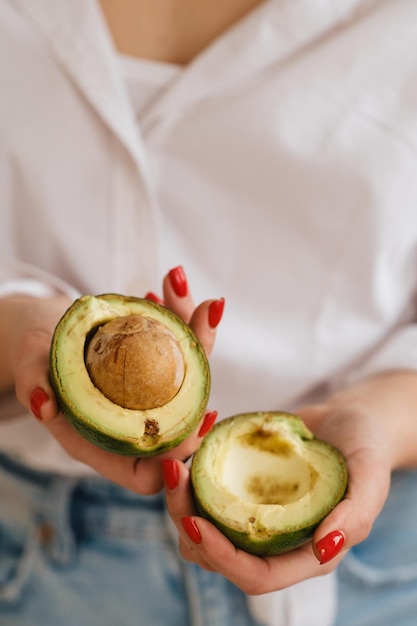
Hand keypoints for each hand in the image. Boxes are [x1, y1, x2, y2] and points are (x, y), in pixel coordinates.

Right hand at [8, 267, 223, 493]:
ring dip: (199, 336)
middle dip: (201, 379)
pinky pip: (179, 345)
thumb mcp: (28, 366)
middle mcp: (133, 420)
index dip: (172, 458)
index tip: (194, 423)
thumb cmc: (35, 356)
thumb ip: (31, 384)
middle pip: (181, 419)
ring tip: (202, 302)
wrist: (47, 331)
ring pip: (189, 377)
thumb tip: (43, 406)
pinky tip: (169, 286)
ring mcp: (151, 391)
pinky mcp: (157, 361)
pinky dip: (179, 314)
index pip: (144, 472)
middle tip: (205, 336)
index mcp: (101, 441)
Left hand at [164, 370, 416, 593]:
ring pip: (204, 527)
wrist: (350, 421)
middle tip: (173, 474)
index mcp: (304, 552)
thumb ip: (355, 516)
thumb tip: (324, 549)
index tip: (194, 522)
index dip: (223, 557)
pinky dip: (192, 476)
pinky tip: (193, 446)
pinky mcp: (240, 489)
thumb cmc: (365, 447)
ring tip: (176, 461)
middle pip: (218, 554)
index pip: (256, 575)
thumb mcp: (370, 475)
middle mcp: (274, 541)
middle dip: (186, 520)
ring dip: (181, 500)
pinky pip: (206, 495)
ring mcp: (254, 515)